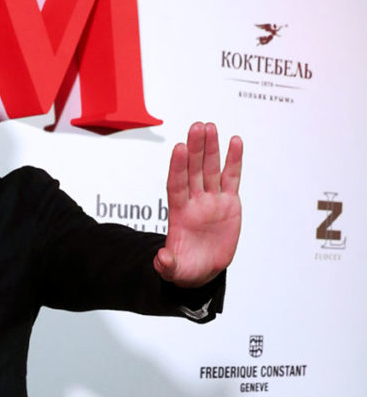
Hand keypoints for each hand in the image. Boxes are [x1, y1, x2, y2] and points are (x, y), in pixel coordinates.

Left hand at [155, 122, 242, 286]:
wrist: (202, 269)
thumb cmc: (185, 268)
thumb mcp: (174, 270)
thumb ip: (167, 264)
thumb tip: (161, 260)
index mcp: (179, 213)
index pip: (176, 185)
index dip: (177, 167)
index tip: (178, 148)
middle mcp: (194, 201)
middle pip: (193, 170)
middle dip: (195, 148)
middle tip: (197, 126)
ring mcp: (211, 200)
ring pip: (211, 169)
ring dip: (211, 148)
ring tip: (211, 126)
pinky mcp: (229, 203)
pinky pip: (231, 178)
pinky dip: (234, 160)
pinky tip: (235, 141)